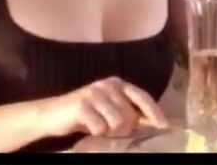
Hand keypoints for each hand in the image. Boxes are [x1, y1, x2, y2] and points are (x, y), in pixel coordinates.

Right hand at [37, 77, 168, 138]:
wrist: (52, 114)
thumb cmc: (85, 113)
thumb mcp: (109, 108)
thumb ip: (127, 110)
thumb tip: (152, 122)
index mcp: (117, 83)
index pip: (142, 96)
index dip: (154, 112)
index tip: (164, 126)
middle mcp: (107, 85)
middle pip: (129, 116)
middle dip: (123, 129)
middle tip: (108, 129)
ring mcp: (94, 94)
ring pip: (117, 123)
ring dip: (108, 131)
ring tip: (98, 127)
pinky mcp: (82, 106)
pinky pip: (100, 128)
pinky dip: (95, 133)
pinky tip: (88, 127)